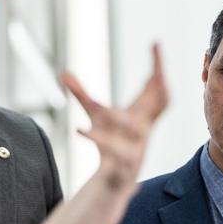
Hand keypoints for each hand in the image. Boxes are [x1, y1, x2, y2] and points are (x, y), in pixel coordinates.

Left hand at [61, 44, 167, 190]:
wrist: (116, 180)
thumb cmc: (111, 142)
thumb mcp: (95, 115)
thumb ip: (81, 94)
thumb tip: (63, 72)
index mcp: (141, 114)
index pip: (156, 87)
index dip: (158, 66)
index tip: (155, 43)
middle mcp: (143, 127)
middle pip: (159, 105)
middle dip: (159, 87)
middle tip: (155, 72)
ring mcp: (136, 146)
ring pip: (132, 129)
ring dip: (116, 116)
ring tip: (95, 105)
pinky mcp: (124, 164)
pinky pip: (115, 152)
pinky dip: (98, 140)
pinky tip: (79, 130)